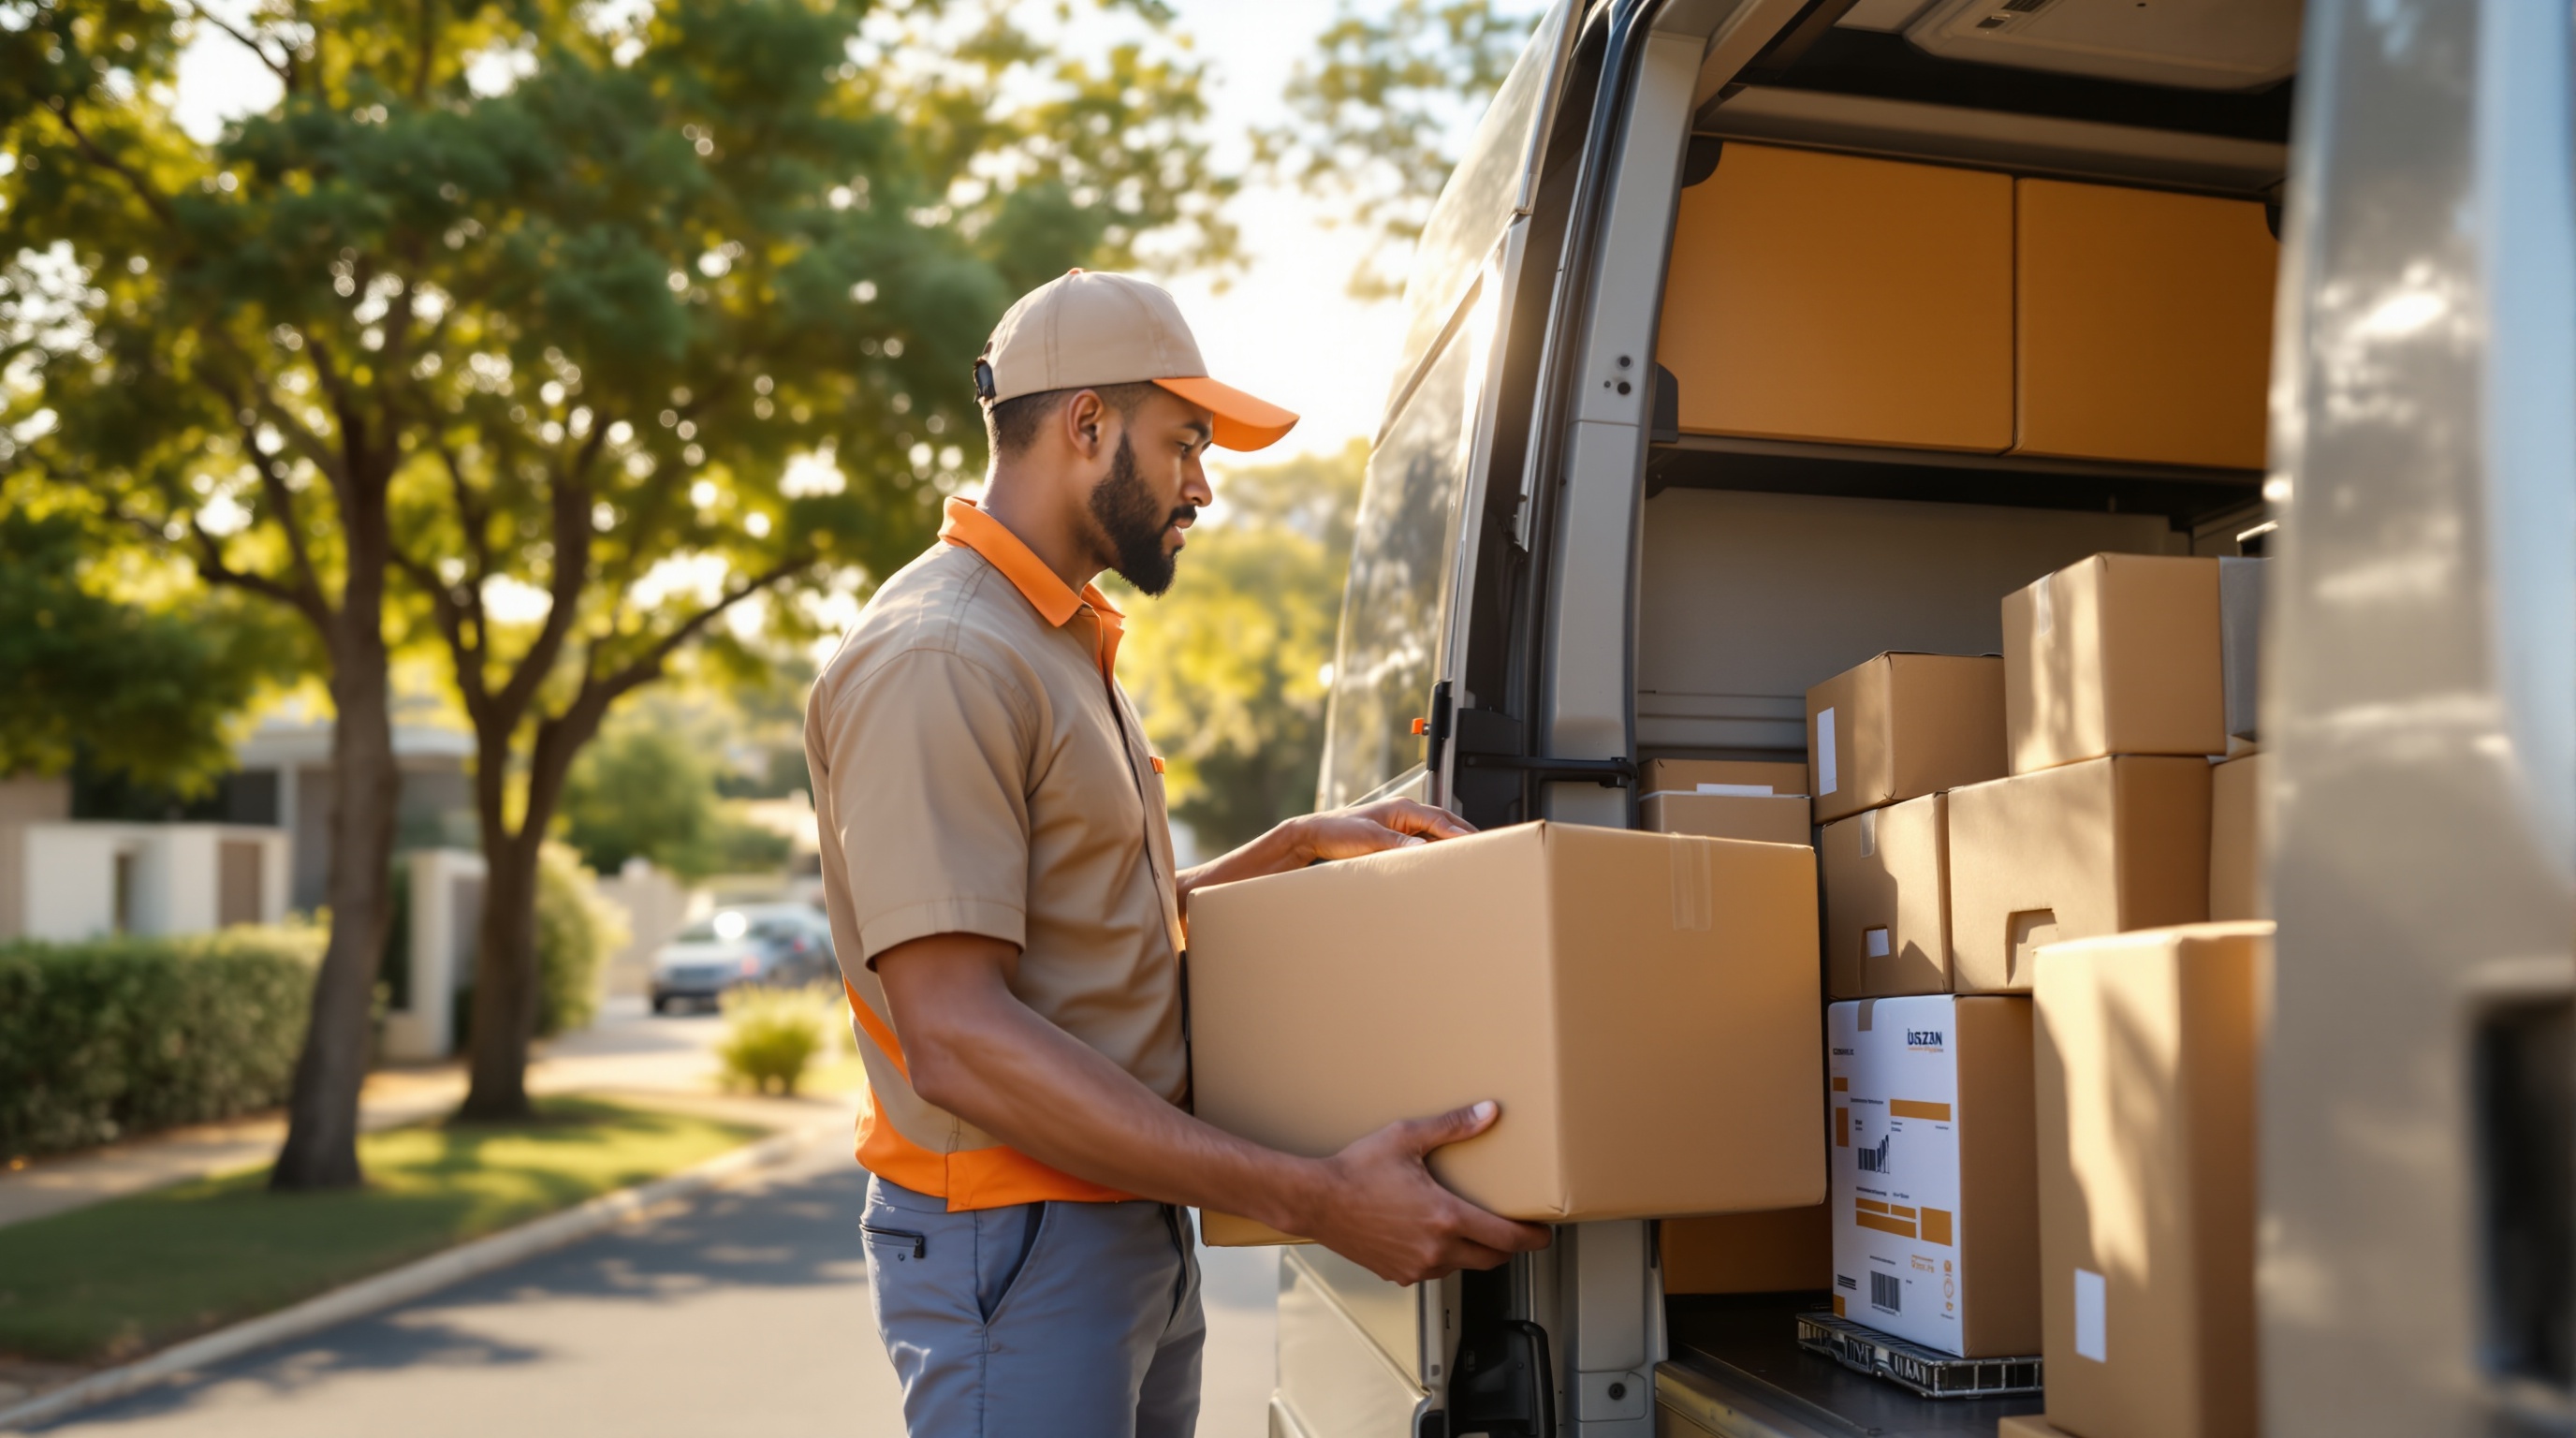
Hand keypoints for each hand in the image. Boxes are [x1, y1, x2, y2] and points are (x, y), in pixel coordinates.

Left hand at [1293, 797, 1477, 864]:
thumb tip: (1425, 850)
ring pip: (1435, 833)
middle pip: (1443, 823)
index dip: (1459, 832)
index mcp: (1403, 808)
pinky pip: (1423, 843)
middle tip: (1482, 849)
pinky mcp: (1395, 837)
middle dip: (1463, 834)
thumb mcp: (1371, 838)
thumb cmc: (1339, 830)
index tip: (1476, 843)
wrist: (1316, 834)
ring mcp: (1401, 825)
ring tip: (1467, 858)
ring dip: (1449, 844)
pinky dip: (1435, 851)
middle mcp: (1405, 813)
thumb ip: (1399, 844)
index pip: (1440, 819)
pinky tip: (1440, 862)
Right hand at [1294, 1100, 1552, 1283]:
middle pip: (1491, 1259)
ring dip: (1473, 1252)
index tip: (1544, 1235)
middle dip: (1508, 1248)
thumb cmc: (1356, 1170)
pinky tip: (1431, 1237)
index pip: (1505, 1238)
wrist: (1315, 1200)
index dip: (1531, 1239)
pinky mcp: (1398, 1274)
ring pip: (1462, 1266)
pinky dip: (1441, 1258)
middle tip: (1515, 1233)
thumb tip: (1488, 1112)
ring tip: (1471, 1229)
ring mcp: (1416, 1266)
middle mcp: (1435, 1249)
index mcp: (1445, 1217)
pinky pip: (1433, 1271)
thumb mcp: (1407, 1139)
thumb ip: (1453, 1126)